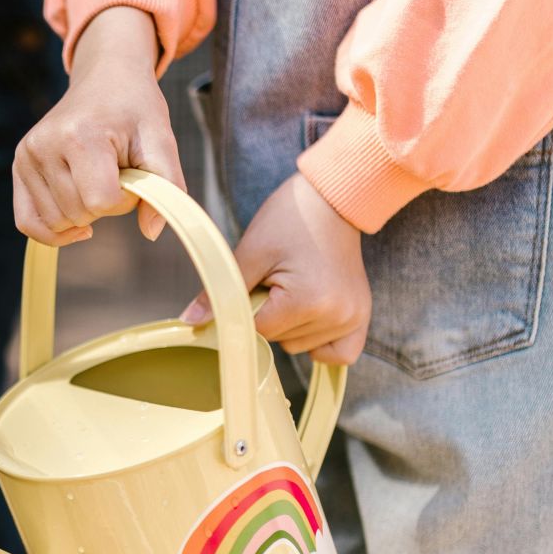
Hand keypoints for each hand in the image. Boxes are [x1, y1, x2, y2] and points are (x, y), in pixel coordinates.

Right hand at [13, 7, 185, 245]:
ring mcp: (27, 156)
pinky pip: (27, 222)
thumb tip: (152, 233)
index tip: (133, 174)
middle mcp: (45, 145)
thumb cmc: (135, 108)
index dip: (126, 199)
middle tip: (116, 172)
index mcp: (80, 135)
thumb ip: (167, 185)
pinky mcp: (19, 165)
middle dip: (106, 205)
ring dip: (84, 213)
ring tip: (95, 177)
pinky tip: (76, 226)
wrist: (105, 77)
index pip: (101, 202)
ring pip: (57, 222)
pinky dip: (52, 232)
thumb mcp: (162, 139)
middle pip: (80, 214)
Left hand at [181, 173, 370, 364]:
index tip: (256, 282)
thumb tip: (189, 322)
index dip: (248, 307)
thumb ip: (221, 291)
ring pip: (301, 346)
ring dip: (291, 325)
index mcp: (308, 301)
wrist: (333, 200)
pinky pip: (339, 353)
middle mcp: (337, 316)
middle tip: (279, 278)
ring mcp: (354, 318)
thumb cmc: (289, 219)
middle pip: (281, 341)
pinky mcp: (362, 316)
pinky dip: (320, 343)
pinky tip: (311, 318)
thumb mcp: (250, 252)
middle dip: (270, 315)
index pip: (259, 330)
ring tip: (297, 285)